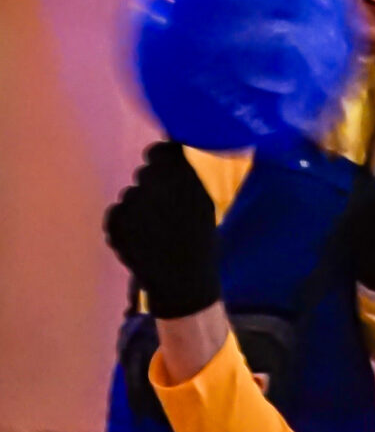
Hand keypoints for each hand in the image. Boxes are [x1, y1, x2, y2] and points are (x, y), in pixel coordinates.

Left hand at [104, 142, 220, 319]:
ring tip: (156, 234)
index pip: (158, 152)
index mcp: (179, 174)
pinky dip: (126, 226)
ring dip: (139, 210)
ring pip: (130, 196)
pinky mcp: (115, 221)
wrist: (183, 282)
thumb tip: (167, 149)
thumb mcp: (203, 203)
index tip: (168, 178)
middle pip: (144, 175)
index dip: (162, 164)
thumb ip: (184, 176)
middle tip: (166, 215)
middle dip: (152, 190)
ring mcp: (132, 202)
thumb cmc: (198, 241)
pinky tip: (143, 242)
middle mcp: (154, 182)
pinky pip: (117, 214)